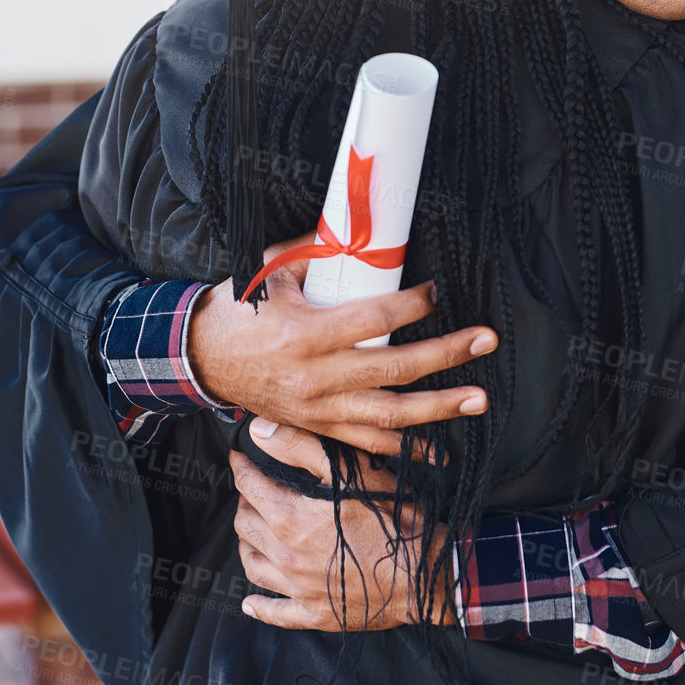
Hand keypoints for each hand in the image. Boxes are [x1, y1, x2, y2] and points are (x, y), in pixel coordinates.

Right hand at [188, 232, 496, 458]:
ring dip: (439, 407)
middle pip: (394, 368)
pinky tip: (440, 452)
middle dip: (446, 354)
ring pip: (389, 414)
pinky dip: (404, 450)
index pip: (374, 319)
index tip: (438, 292)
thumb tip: (362, 233)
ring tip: (479, 398)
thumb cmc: (237, 311)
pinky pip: (367, 444)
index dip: (412, 305)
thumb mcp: (269, 272)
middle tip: (485, 340)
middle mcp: (317, 376)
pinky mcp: (318, 427)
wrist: (199, 361)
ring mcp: (319, 409)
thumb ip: (317, 252)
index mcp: (305, 333)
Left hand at [229, 423, 454, 631]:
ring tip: (253, 532)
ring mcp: (298, 588)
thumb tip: (258, 431)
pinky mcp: (314, 613)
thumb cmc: (394, 518)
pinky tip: (251, 601)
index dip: (242, 468)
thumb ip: (301, 448)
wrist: (424, 573)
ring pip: (253, 566)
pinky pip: (275, 612)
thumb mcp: (351, 472)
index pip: (249, 486)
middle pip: (245, 525)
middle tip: (253, 490)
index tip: (240, 458)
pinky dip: (259, 606)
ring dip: (247, 545)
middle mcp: (285, 555)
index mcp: (290, 517)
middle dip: (245, 502)